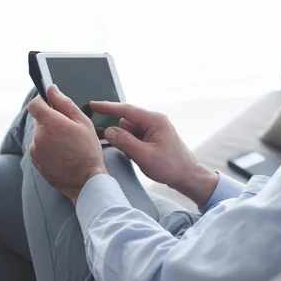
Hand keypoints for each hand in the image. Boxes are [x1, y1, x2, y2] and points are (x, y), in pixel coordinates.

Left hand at [28, 86, 106, 205]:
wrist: (85, 181)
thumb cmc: (88, 151)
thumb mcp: (83, 123)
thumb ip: (65, 103)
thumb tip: (52, 90)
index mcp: (51, 123)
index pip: (35, 104)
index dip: (42, 101)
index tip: (51, 104)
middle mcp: (39, 136)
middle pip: (39, 119)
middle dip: (51, 120)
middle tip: (68, 130)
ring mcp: (35, 150)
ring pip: (39, 134)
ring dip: (49, 135)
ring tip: (67, 145)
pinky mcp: (34, 161)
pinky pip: (38, 147)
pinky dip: (47, 147)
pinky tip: (62, 153)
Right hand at [89, 101, 217, 206]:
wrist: (188, 176)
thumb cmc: (171, 167)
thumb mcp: (144, 156)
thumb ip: (125, 142)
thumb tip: (109, 131)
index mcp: (154, 120)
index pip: (126, 110)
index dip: (108, 107)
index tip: (93, 105)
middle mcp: (155, 120)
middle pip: (127, 122)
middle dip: (122, 136)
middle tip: (131, 152)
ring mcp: (155, 128)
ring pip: (130, 130)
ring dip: (129, 142)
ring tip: (140, 156)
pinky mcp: (154, 136)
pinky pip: (136, 136)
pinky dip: (134, 145)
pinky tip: (142, 156)